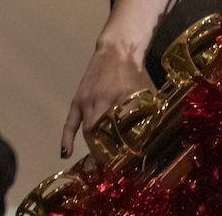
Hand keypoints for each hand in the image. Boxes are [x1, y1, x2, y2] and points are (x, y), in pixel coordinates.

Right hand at [60, 36, 154, 158]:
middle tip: (115, 170)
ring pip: (87, 130)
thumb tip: (156, 137)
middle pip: (100, 134)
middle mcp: (100, 101)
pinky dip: (67, 137)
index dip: (121, 150)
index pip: (119, 131)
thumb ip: (148, 114)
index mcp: (120, 99)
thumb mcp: (147, 94)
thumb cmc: (136, 73)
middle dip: (105, 154)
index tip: (128, 166)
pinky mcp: (78, 98)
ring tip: (99, 165)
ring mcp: (86, 100)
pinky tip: (65, 153)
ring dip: (92, 148)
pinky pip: (70, 120)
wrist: (116, 50)